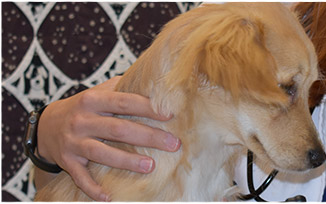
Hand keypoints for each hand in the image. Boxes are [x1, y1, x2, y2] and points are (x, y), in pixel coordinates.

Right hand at [36, 76, 180, 200]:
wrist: (46, 126)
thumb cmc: (85, 108)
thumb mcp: (99, 92)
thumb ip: (123, 87)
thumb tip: (158, 83)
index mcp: (92, 100)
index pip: (124, 102)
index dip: (147, 108)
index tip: (170, 115)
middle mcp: (82, 120)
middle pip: (118, 129)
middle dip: (148, 137)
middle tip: (173, 144)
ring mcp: (73, 142)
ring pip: (102, 153)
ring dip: (127, 161)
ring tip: (151, 166)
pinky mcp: (67, 161)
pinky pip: (80, 177)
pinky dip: (93, 188)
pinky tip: (109, 197)